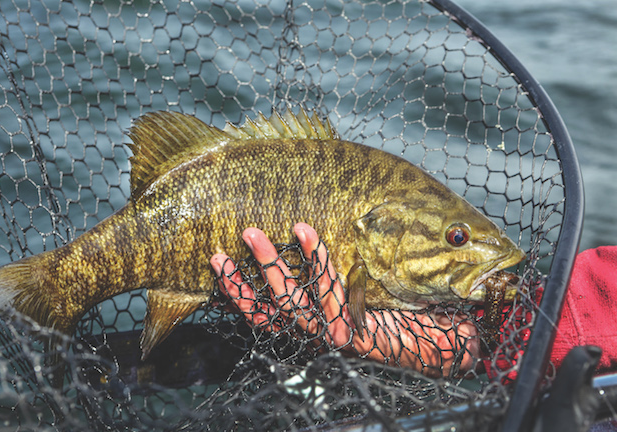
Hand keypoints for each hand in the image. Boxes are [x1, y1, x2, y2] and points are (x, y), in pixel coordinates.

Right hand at [210, 223, 480, 377]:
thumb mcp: (350, 292)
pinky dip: (316, 259)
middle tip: (243, 234)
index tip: (219, 261)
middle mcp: (313, 338)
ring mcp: (331, 337)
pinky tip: (307, 232)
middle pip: (270, 307)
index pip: (260, 316)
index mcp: (307, 329)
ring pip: (291, 301)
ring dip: (271, 263)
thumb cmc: (393, 309)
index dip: (236, 292)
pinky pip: (328, 290)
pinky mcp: (352, 334)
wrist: (435, 337)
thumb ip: (325, 278)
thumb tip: (297, 231)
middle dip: (251, 271)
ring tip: (258, 231)